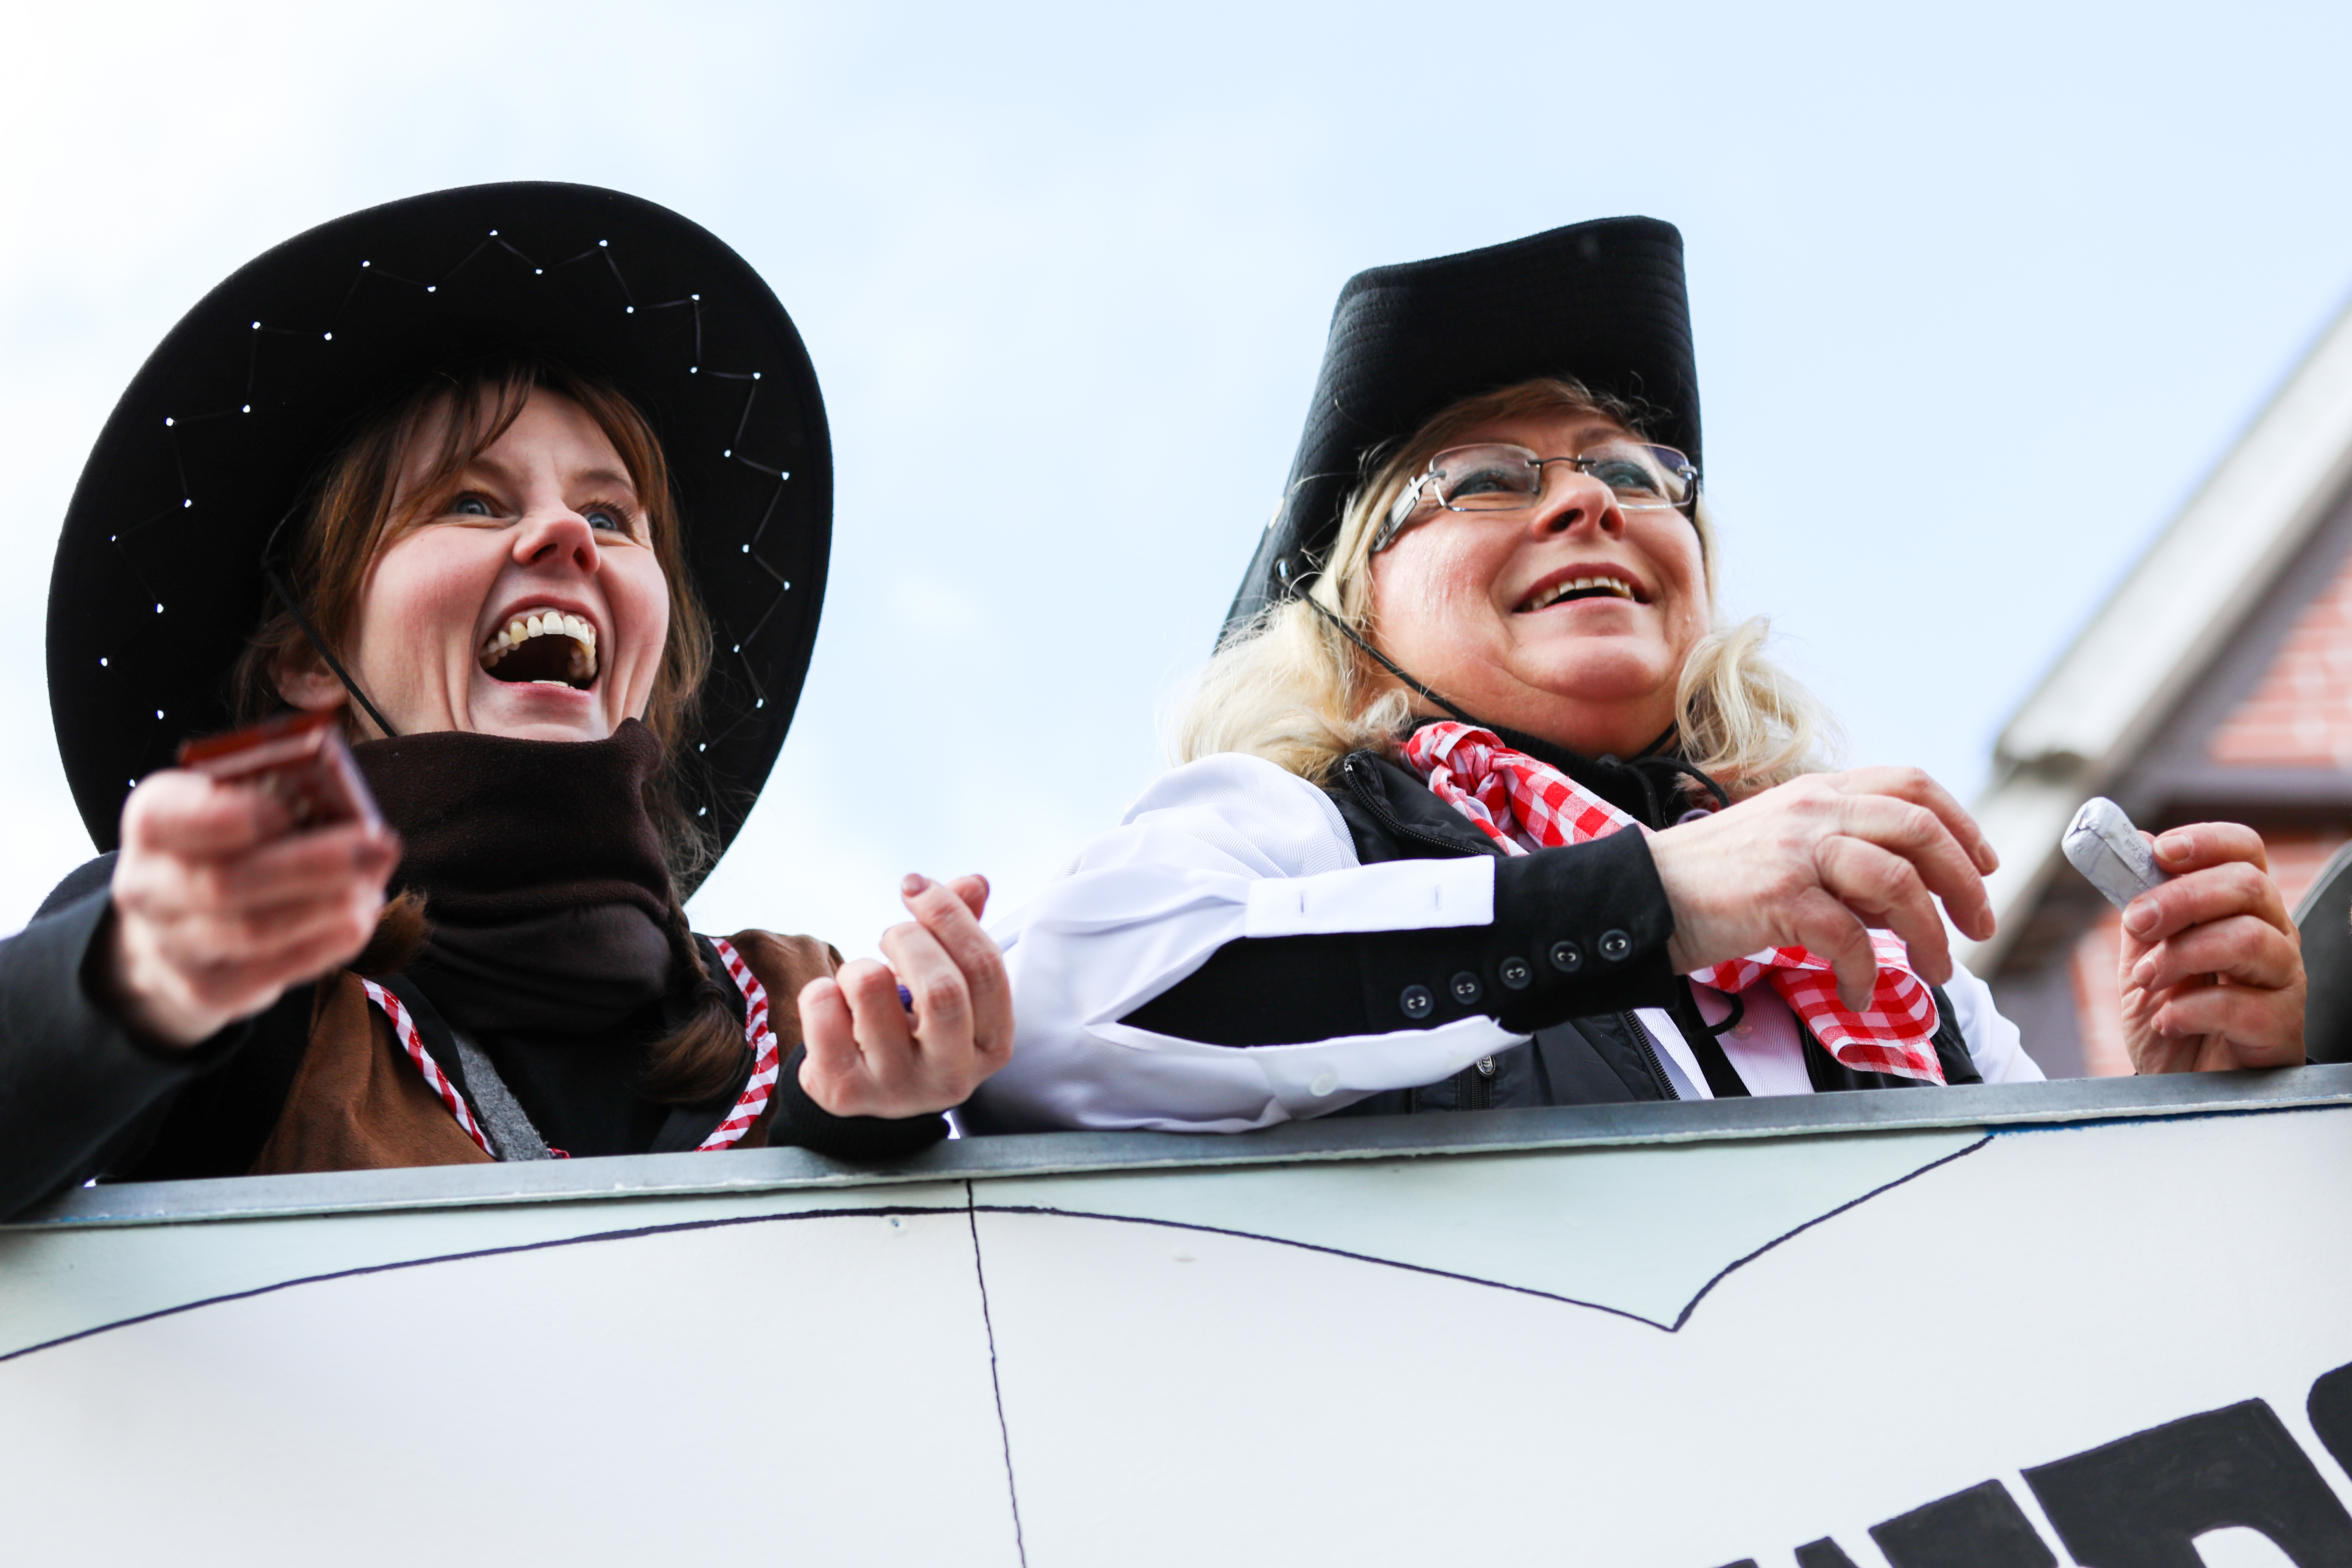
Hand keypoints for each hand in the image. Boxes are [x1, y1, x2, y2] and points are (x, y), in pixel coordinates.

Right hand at [104, 769, 398, 1046]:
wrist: (177, 923)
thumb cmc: (227, 846)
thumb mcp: (236, 805)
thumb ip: (280, 801)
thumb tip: (352, 813)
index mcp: (151, 821)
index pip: (168, 817)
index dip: (229, 815)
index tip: (288, 811)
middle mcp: (146, 885)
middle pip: (224, 881)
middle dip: (312, 865)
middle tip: (380, 847)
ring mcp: (168, 945)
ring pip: (252, 931)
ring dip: (325, 908)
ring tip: (373, 887)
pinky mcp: (202, 990)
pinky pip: (267, 973)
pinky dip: (322, 947)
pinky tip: (358, 923)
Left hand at [796, 873, 1012, 1117]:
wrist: (866, 1094)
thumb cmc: (913, 1027)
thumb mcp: (946, 982)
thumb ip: (962, 931)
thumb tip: (975, 882)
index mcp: (991, 1044)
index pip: (984, 968)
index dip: (949, 914)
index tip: (915, 888)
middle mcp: (952, 1075)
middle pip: (941, 987)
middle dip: (908, 938)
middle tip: (890, 934)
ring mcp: (897, 1088)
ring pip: (870, 986)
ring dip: (858, 965)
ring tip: (860, 982)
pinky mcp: (844, 1091)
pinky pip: (822, 1007)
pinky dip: (821, 990)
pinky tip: (834, 1010)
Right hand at [1649, 767, 1998, 1008]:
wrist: (1644, 895)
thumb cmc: (1713, 881)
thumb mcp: (1785, 845)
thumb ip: (1845, 857)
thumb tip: (1907, 896)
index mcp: (1818, 791)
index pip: (1911, 784)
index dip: (1960, 823)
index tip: (1984, 865)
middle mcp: (1813, 810)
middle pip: (1919, 828)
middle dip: (1964, 883)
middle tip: (1979, 927)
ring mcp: (1796, 850)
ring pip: (1897, 881)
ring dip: (1929, 933)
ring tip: (1934, 968)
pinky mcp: (1779, 895)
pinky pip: (1849, 937)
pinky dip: (1865, 973)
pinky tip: (1858, 992)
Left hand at [2119, 823, 2303, 1072]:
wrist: (2180, 1084)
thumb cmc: (2171, 1015)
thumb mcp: (2142, 957)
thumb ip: (2141, 908)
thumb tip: (2132, 847)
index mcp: (2241, 909)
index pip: (2245, 851)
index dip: (2206, 842)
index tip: (2159, 851)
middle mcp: (2273, 936)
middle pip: (2248, 886)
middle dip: (2180, 898)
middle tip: (2136, 922)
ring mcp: (2284, 981)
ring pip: (2248, 939)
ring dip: (2181, 955)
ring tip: (2146, 981)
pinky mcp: (2282, 1028)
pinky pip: (2241, 1005)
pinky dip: (2189, 1010)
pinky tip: (2168, 1021)